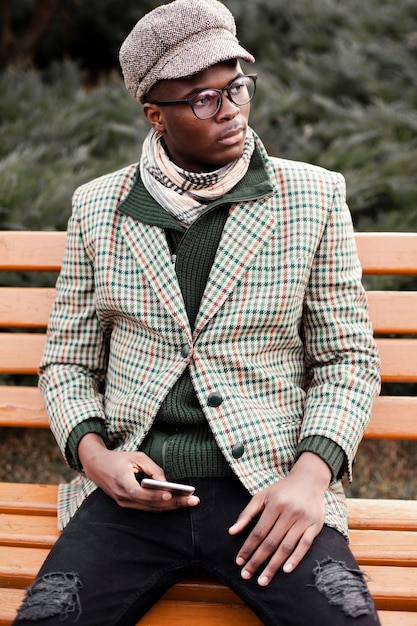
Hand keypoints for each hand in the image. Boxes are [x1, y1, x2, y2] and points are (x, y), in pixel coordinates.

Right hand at [78, 433, 199, 510]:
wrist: (97, 466)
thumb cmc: (119, 459)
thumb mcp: (136, 457)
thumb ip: (153, 469)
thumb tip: (167, 484)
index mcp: (122, 481)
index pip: (139, 492)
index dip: (154, 495)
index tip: (171, 494)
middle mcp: (122, 496)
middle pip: (150, 504)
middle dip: (174, 503)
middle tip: (194, 500)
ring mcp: (124, 503)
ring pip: (151, 509)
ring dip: (171, 507)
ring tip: (191, 502)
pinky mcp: (127, 505)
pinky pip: (147, 508)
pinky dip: (163, 506)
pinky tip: (178, 503)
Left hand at [228, 452, 329, 585]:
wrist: (309, 479)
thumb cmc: (282, 490)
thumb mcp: (262, 496)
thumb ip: (247, 513)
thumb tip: (231, 531)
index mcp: (275, 504)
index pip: (258, 531)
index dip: (248, 547)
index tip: (239, 561)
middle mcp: (289, 512)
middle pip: (271, 542)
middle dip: (257, 560)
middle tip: (246, 575)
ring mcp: (304, 520)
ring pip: (286, 547)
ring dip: (274, 565)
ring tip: (263, 579)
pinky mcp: (316, 526)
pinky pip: (305, 545)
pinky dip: (295, 558)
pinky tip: (285, 570)